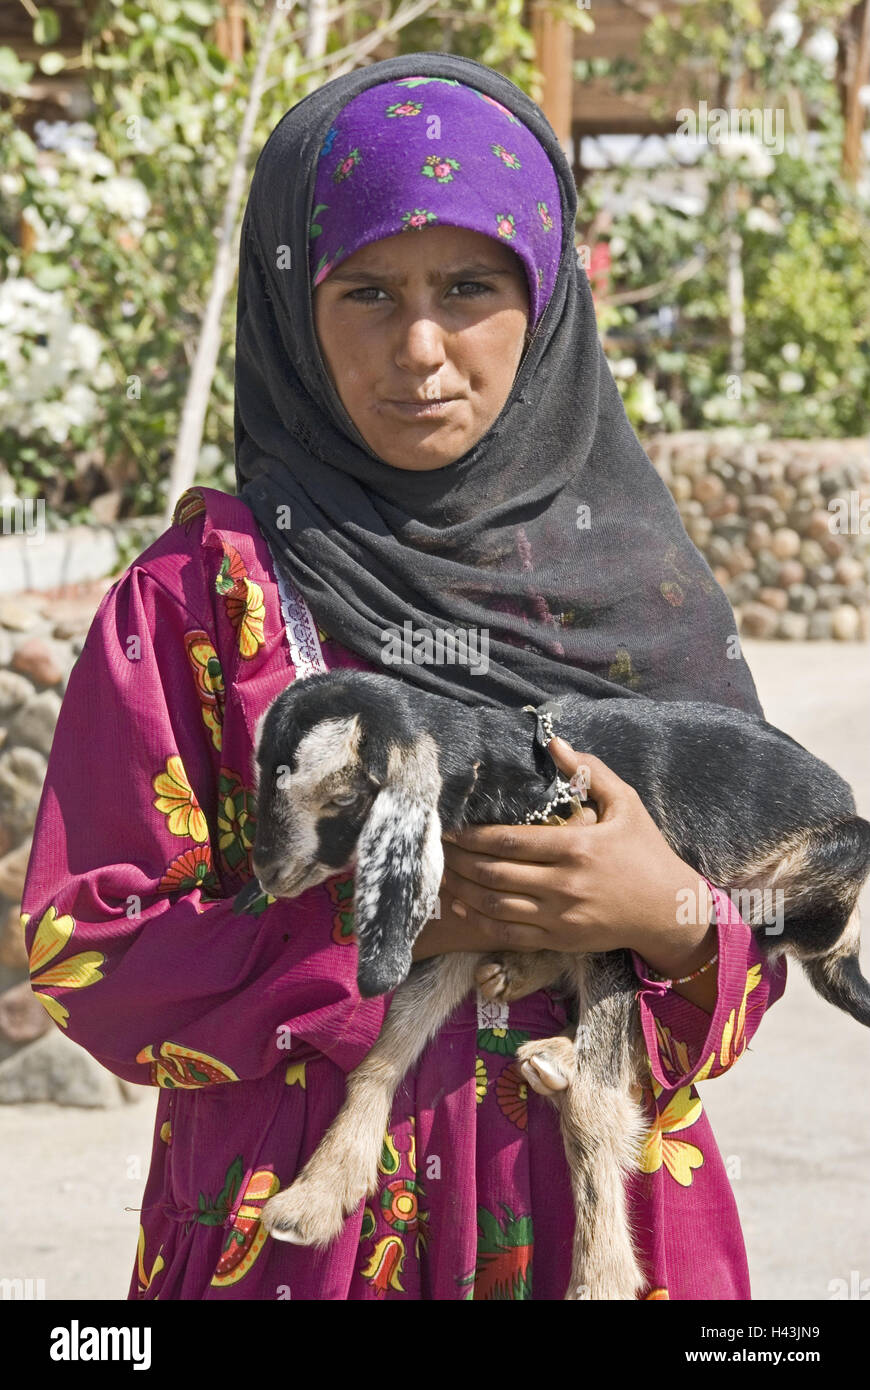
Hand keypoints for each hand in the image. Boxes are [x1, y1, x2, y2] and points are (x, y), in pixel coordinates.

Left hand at [437, 738, 715, 974]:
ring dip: (462, 890)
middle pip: (494, 873)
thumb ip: (590, 771)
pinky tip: (461, 907)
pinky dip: (479, 921)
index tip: (450, 826)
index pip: (509, 841)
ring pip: (495, 906)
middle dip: (459, 860)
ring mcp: (559, 917)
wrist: (670, 910)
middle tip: (436, 847)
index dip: (473, 835)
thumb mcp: (626, 804)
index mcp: (576, 847)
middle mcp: (563, 884)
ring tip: (441, 874)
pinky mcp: (558, 941)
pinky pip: (508, 934)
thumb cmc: (647, 852)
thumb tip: (554, 741)